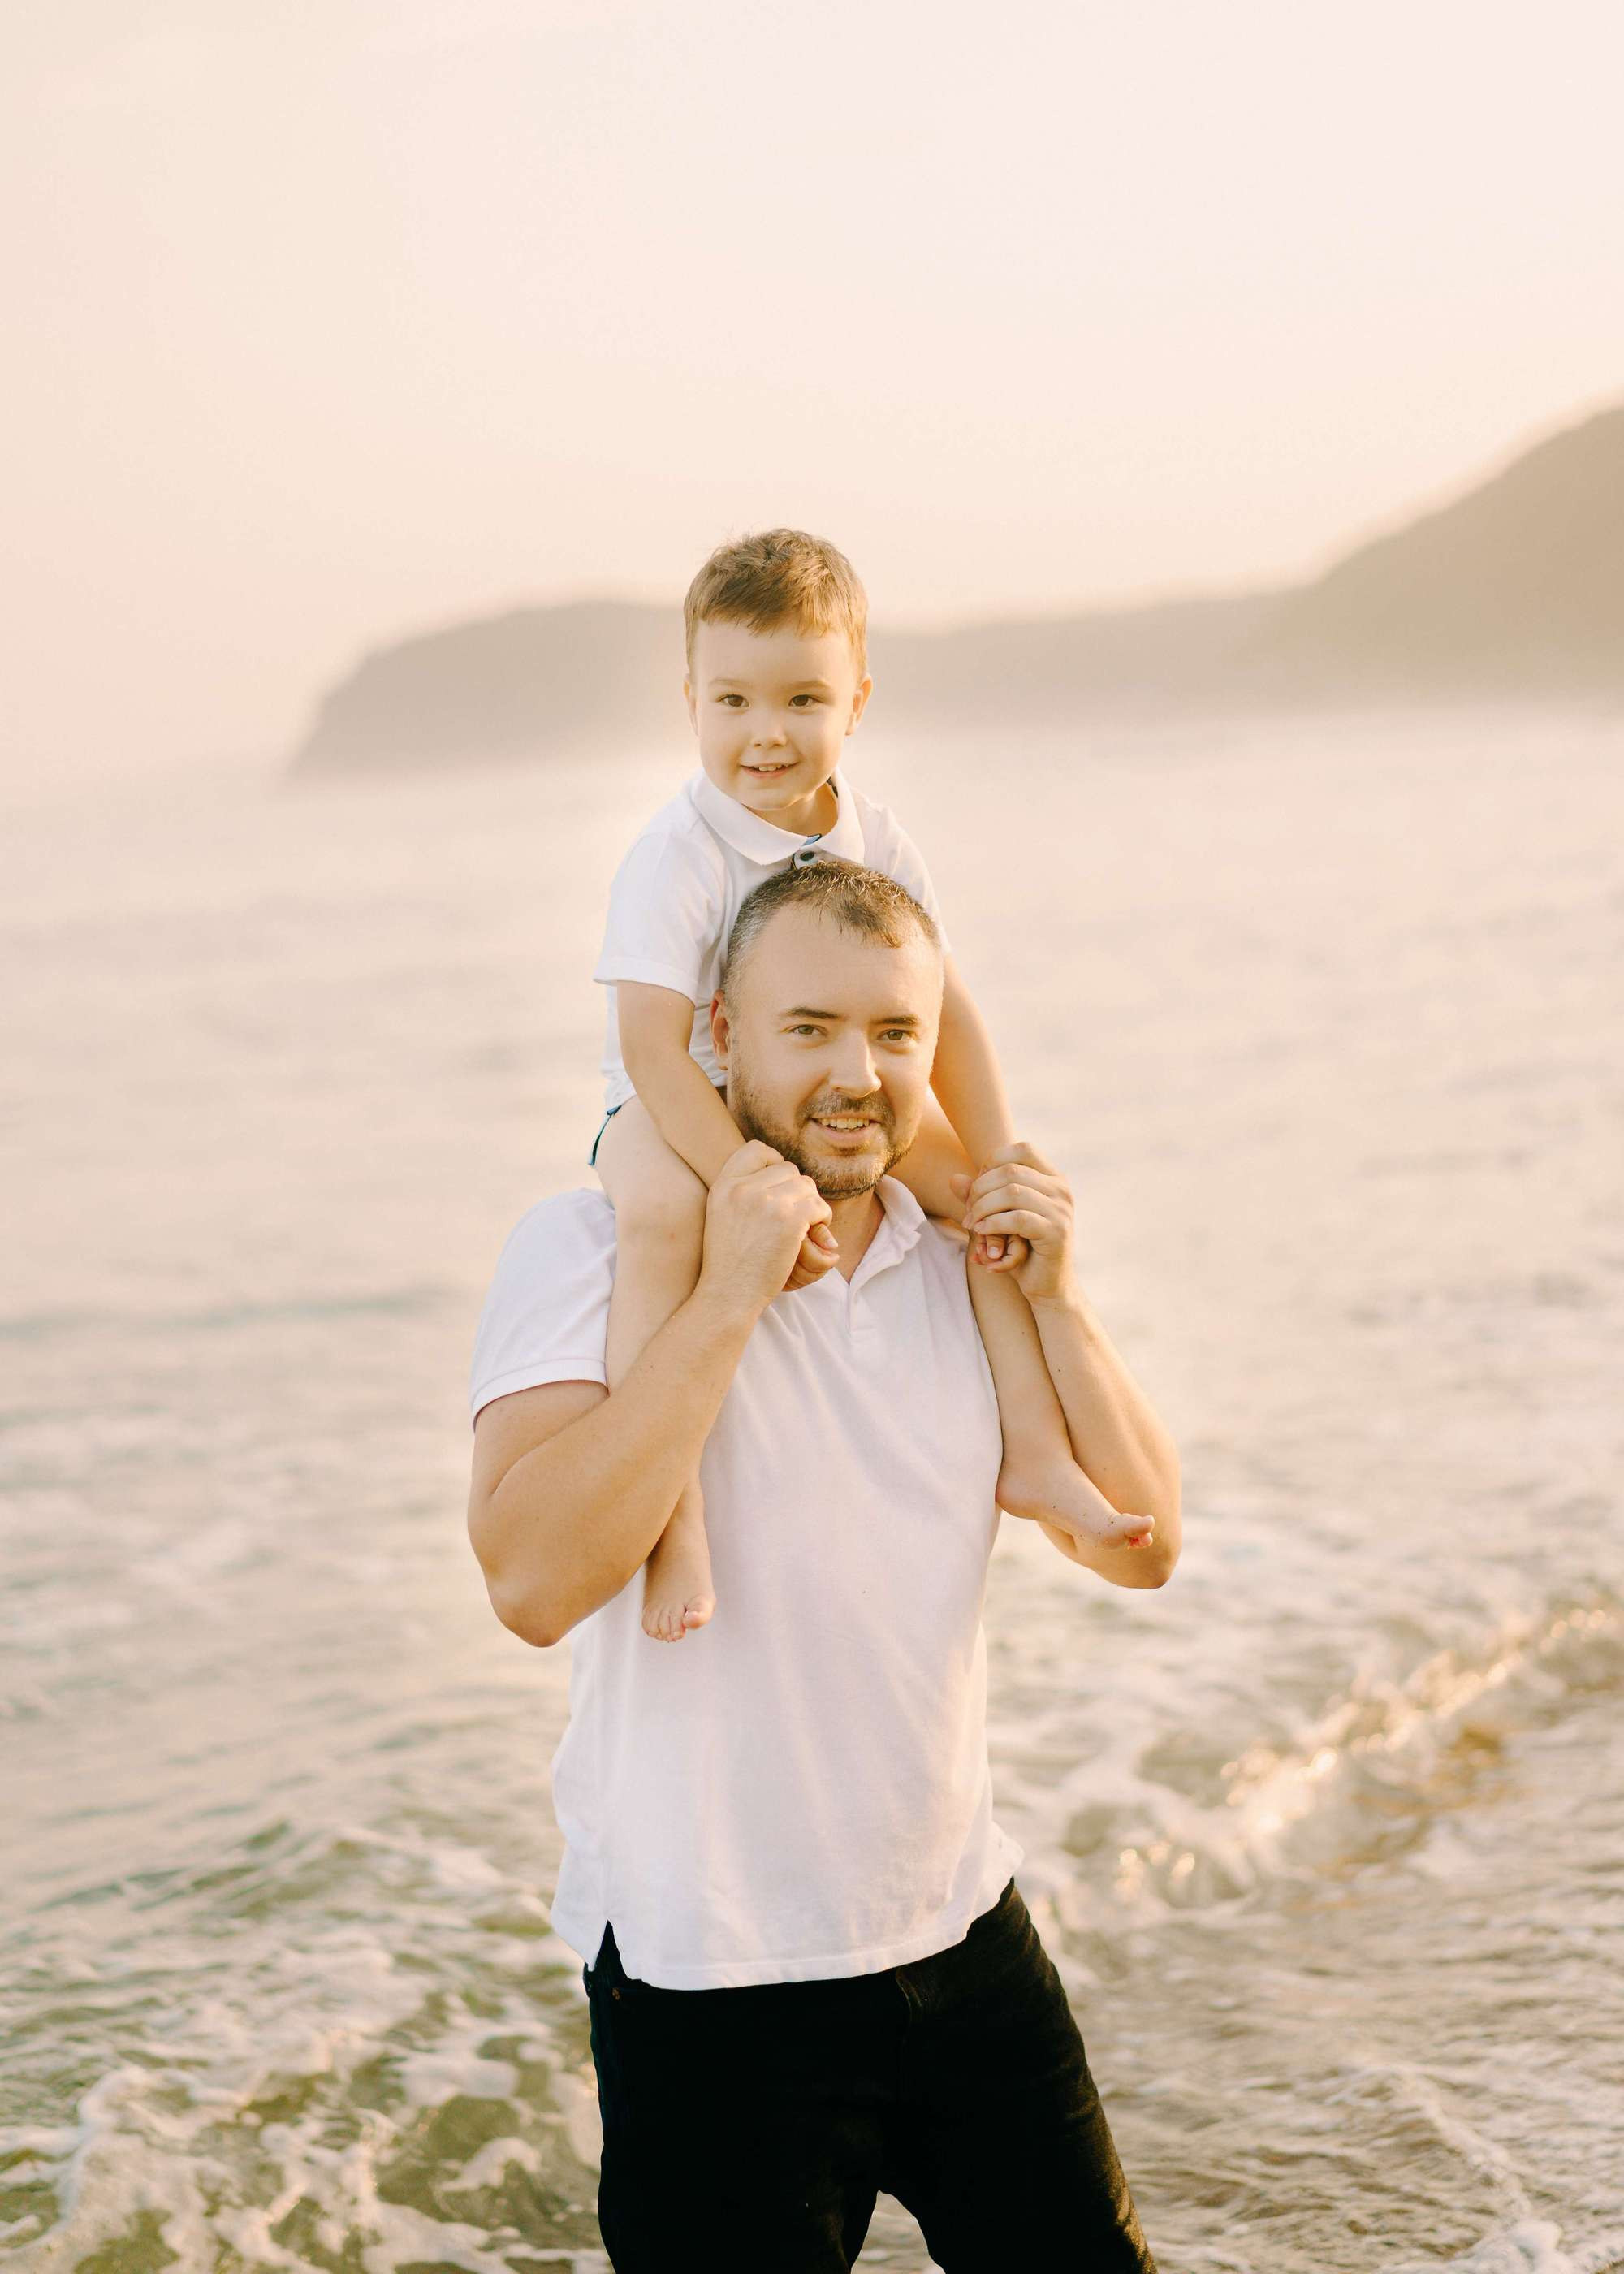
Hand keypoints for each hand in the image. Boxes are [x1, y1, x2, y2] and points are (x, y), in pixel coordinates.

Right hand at [700, 1141, 833, 1314]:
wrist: (728, 1295)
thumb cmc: (729, 1263)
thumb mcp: (721, 1216)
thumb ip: (742, 1191)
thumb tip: (782, 1169)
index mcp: (724, 1185)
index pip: (756, 1149)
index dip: (774, 1162)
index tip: (780, 1186)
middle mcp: (743, 1188)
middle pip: (788, 1169)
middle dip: (798, 1190)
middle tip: (797, 1214)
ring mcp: (766, 1202)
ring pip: (806, 1186)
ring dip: (812, 1205)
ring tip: (806, 1226)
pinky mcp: (789, 1220)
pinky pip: (818, 1206)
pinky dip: (822, 1220)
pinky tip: (812, 1235)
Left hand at [951, 1142, 1076, 1306]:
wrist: (1048, 1286)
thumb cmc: (1022, 1249)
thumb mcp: (998, 1219)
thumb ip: (980, 1197)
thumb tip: (953, 1179)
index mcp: (1053, 1178)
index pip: (1022, 1149)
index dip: (993, 1162)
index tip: (978, 1187)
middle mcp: (1061, 1189)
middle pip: (1011, 1170)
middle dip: (981, 1189)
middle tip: (968, 1211)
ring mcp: (1061, 1210)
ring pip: (1012, 1192)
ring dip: (983, 1207)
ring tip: (971, 1224)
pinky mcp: (1056, 1232)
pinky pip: (1018, 1218)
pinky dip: (993, 1224)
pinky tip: (981, 1232)